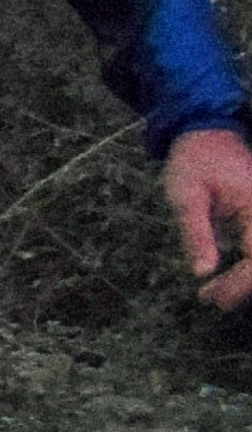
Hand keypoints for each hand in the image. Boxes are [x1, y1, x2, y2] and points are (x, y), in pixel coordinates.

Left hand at [171, 125, 251, 310]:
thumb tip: (203, 271)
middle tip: (211, 298)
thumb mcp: (186, 197)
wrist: (205, 132)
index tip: (213, 296)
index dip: (241, 283)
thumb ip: (197, 233)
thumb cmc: (193, 160)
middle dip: (243, 286)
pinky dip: (247, 267)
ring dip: (246, 279)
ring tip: (215, 295)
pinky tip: (225, 280)